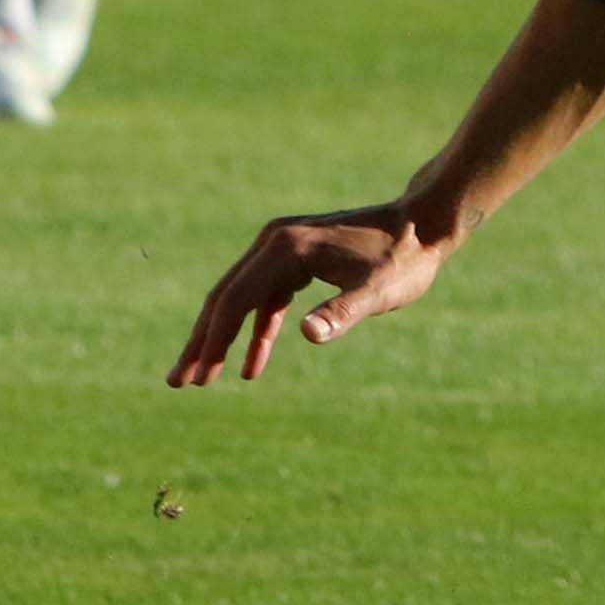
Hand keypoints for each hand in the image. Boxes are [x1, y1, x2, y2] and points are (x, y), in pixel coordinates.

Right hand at [168, 200, 452, 385]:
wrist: (426, 223)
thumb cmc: (405, 258)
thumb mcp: (379, 290)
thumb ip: (343, 311)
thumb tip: (308, 334)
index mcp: (286, 248)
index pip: (235, 299)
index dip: (212, 340)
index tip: (194, 376)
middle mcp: (276, 242)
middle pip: (226, 297)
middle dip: (203, 341)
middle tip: (179, 382)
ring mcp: (284, 248)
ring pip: (241, 299)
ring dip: (223, 339)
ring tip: (202, 379)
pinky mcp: (297, 258)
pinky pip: (266, 299)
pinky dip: (257, 330)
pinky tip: (251, 366)